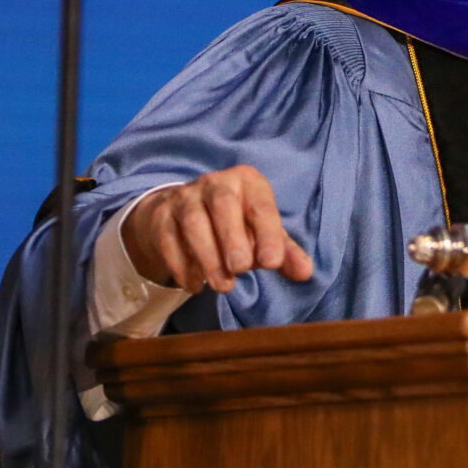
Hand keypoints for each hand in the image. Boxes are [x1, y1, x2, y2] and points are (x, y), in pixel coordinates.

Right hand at [121, 166, 313, 293]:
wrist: (183, 213)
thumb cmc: (235, 224)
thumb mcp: (262, 233)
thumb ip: (284, 252)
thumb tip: (306, 272)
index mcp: (248, 182)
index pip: (261, 205)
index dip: (267, 233)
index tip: (272, 263)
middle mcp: (215, 182)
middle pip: (223, 204)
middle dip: (233, 237)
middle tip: (241, 269)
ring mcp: (185, 196)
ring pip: (193, 222)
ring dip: (208, 256)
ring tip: (223, 286)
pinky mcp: (161, 215)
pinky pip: (168, 238)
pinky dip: (181, 264)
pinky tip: (195, 285)